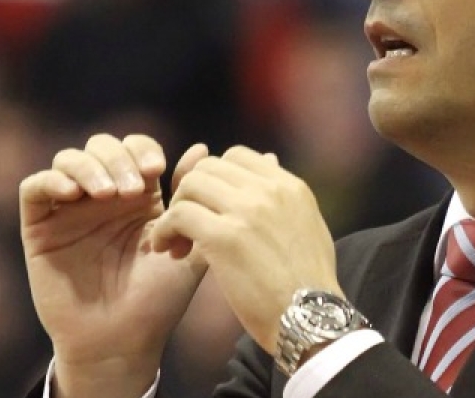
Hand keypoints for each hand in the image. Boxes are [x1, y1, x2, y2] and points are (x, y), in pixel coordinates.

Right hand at [19, 134, 208, 395]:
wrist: (121, 342)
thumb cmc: (158, 300)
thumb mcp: (189, 247)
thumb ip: (196, 202)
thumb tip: (202, 149)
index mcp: (139, 196)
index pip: (136, 149)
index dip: (144, 150)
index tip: (158, 171)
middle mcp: (103, 197)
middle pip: (102, 145)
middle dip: (118, 157)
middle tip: (134, 188)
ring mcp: (69, 210)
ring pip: (69, 159)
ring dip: (90, 167)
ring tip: (108, 195)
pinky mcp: (39, 228)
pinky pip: (34, 187)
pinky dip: (52, 180)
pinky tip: (74, 194)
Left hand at [147, 145, 340, 353]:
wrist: (309, 318)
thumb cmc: (308, 283)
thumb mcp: (308, 226)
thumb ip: (284, 198)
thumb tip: (269, 165)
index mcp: (290, 186)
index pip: (237, 156)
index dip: (215, 180)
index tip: (211, 208)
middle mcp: (270, 190)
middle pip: (209, 167)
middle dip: (192, 193)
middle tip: (188, 226)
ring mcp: (248, 210)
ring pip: (191, 185)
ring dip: (176, 211)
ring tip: (176, 242)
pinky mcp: (225, 237)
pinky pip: (179, 215)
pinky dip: (165, 231)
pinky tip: (167, 250)